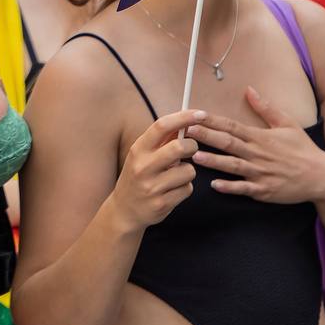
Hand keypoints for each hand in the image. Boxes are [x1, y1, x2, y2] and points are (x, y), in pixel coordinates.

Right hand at [109, 110, 202, 231]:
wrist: (124, 211)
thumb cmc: (138, 176)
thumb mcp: (143, 155)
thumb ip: (162, 140)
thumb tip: (186, 121)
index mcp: (138, 150)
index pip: (161, 126)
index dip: (183, 117)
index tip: (200, 114)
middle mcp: (143, 167)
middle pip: (179, 147)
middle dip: (192, 147)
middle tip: (191, 149)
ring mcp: (152, 187)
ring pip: (189, 171)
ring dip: (188, 172)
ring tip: (175, 176)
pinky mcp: (162, 204)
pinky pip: (187, 189)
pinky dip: (185, 188)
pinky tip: (172, 191)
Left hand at [192, 88, 324, 203]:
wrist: (322, 176)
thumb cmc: (303, 149)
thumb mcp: (287, 123)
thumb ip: (266, 108)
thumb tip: (249, 90)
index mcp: (261, 137)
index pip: (232, 126)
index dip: (213, 120)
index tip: (196, 115)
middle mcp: (258, 154)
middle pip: (229, 143)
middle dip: (208, 136)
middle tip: (188, 131)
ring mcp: (261, 173)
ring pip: (233, 166)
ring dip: (214, 161)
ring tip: (195, 156)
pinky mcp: (264, 190)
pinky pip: (244, 189)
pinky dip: (230, 187)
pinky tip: (214, 185)